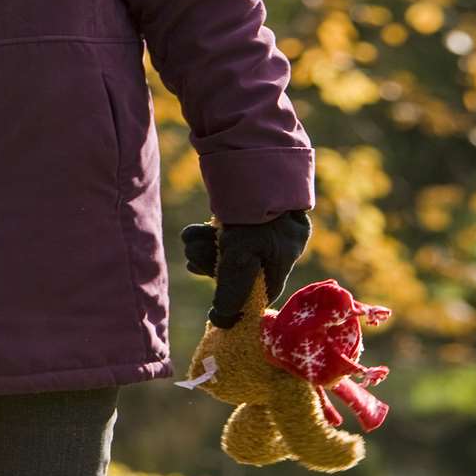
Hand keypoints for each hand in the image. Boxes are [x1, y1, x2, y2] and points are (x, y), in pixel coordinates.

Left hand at [181, 210, 311, 328]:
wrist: (248, 156)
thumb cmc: (248, 212)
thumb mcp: (239, 255)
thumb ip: (232, 288)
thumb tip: (224, 319)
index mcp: (285, 255)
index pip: (260, 291)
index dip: (235, 300)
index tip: (215, 308)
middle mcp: (277, 241)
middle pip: (239, 269)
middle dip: (212, 266)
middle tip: (193, 259)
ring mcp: (260, 224)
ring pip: (226, 249)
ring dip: (203, 248)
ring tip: (190, 239)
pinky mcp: (242, 210)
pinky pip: (221, 231)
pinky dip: (205, 234)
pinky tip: (193, 232)